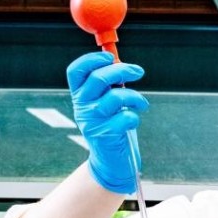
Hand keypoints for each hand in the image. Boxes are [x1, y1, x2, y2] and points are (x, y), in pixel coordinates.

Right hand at [65, 51, 149, 194]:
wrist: (111, 161)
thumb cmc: (112, 126)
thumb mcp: (106, 102)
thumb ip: (109, 83)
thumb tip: (117, 60)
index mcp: (79, 95)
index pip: (76, 71)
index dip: (91, 59)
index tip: (110, 57)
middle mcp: (81, 107)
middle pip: (98, 78)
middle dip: (121, 70)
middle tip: (138, 71)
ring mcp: (91, 122)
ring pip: (115, 97)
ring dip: (134, 96)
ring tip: (141, 103)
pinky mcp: (105, 135)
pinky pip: (125, 117)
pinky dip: (134, 116)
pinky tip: (133, 120)